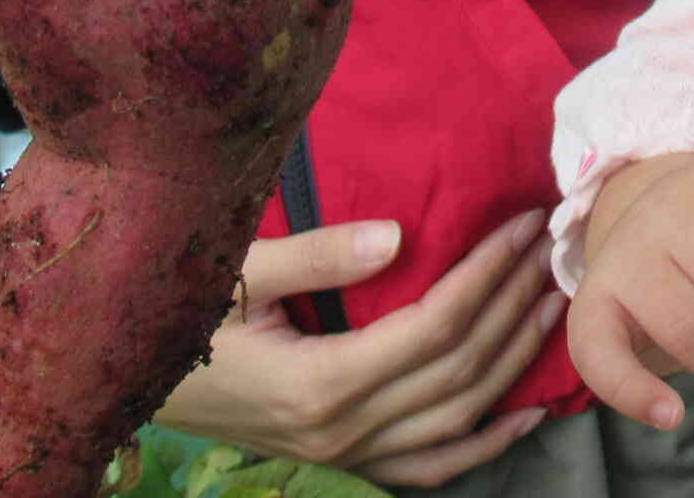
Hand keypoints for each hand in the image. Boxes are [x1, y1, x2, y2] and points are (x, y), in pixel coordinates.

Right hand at [155, 209, 559, 486]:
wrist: (141, 380)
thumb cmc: (185, 315)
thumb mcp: (240, 273)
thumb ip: (317, 254)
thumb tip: (397, 236)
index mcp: (320, 380)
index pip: (435, 323)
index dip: (487, 274)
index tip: (522, 226)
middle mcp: (344, 429)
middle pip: (459, 366)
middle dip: (512, 304)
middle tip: (550, 249)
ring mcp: (347, 455)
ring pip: (458, 415)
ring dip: (514, 360)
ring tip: (552, 305)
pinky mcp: (346, 462)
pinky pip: (432, 467)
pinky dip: (486, 444)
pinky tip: (528, 414)